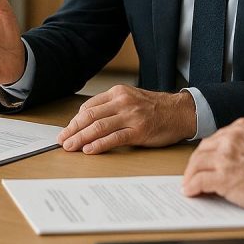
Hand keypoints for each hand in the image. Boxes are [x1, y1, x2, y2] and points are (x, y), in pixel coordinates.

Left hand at [58, 86, 196, 153]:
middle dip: (72, 130)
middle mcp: (122, 102)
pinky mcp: (139, 131)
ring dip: (80, 138)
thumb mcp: (131, 99)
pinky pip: (114, 138)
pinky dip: (99, 144)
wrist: (181, 112)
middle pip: (89, 116)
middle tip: (62, 140)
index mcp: (118, 93)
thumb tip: (88, 120)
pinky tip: (89, 150)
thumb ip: (111, 107)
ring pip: (98, 127)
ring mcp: (131, 116)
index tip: (67, 131)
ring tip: (70, 147)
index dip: (74, 121)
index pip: (89, 107)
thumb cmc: (155, 108)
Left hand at [181, 118, 243, 211]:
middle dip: (197, 162)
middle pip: (204, 149)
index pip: (217, 138)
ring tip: (189, 183)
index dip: (210, 151)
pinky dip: (192, 186)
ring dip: (190, 174)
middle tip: (193, 171)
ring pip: (197, 164)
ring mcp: (224, 158)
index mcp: (242, 128)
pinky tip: (191, 191)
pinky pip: (199, 181)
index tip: (207, 158)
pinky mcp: (222, 177)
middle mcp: (230, 139)